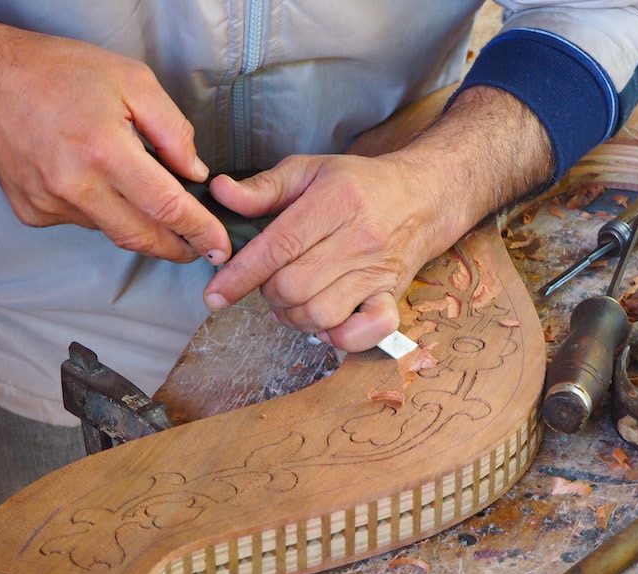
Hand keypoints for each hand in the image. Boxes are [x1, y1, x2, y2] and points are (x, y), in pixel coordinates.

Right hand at [0, 20, 229, 263]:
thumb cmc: (60, 72)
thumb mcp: (132, 81)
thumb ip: (172, 130)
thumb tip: (196, 174)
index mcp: (105, 151)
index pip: (167, 207)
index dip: (200, 231)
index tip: (219, 248)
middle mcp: (76, 186)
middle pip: (142, 236)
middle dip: (178, 247)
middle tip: (200, 246)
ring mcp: (51, 204)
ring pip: (114, 231)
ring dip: (140, 224)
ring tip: (148, 198)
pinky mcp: (34, 213)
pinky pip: (84, 223)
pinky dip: (103, 212)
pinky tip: (98, 184)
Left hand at [205, 154, 462, 350]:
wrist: (423, 197)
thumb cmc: (359, 185)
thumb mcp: (310, 170)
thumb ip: (263, 187)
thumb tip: (221, 194)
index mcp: (335, 202)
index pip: (278, 246)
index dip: (241, 274)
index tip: (215, 294)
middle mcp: (359, 239)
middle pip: (294, 287)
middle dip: (267, 293)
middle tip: (269, 282)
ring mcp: (378, 272)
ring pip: (319, 315)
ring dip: (293, 316)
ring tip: (292, 300)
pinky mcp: (392, 297)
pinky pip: (365, 333)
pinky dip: (338, 338)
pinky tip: (325, 323)